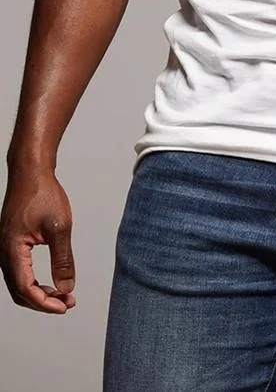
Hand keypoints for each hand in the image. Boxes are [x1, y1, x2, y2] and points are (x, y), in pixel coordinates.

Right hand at [0, 165, 76, 312]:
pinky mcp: (12, 243)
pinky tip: (51, 278)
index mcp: (12, 251)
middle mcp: (5, 252)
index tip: (65, 306)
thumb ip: (63, 260)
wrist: (30, 172)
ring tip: (62, 294)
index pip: (25, 289)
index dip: (45, 303)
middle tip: (66, 303)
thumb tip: (66, 287)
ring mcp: (7, 248)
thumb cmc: (42, 193)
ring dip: (38, 292)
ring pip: (18, 282)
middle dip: (42, 302)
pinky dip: (34, 281)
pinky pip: (19, 271)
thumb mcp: (59, 228)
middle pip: (19, 291)